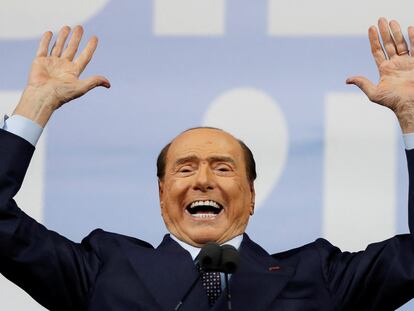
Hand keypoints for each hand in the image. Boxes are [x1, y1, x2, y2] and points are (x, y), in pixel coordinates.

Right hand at [13, 25, 109, 126]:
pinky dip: (46, 41)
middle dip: (76, 38)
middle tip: (80, 27)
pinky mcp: (40, 61)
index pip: (85, 56)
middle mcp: (64, 66)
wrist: (42, 96)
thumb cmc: (61, 94)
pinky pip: (43, 48)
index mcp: (74, 72)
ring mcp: (52, 63)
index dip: (90, 47)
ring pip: (59, 47)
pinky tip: (50, 33)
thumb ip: (94, 82)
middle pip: (72, 49)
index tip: (95, 38)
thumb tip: (108, 84)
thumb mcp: (80, 87)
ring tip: (67, 27)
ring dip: (63, 37)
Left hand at [347, 18, 413, 132]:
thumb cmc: (392, 101)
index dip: (373, 40)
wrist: (410, 104)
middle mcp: (395, 64)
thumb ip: (362, 83)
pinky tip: (410, 28)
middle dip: (384, 32)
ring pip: (401, 43)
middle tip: (381, 19)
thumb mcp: (374, 93)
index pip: (377, 51)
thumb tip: (347, 80)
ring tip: (392, 21)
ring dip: (397, 32)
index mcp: (384, 70)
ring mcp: (407, 63)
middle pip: (389, 44)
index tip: (370, 28)